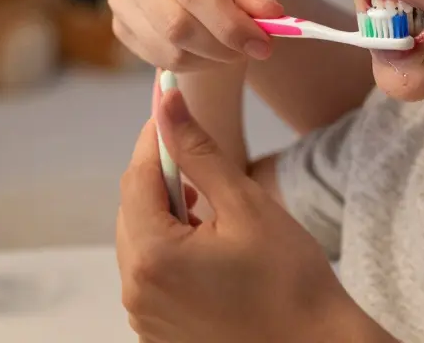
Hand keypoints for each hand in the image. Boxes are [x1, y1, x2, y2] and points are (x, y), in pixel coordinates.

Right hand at [109, 0, 283, 71]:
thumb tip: (268, 12)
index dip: (228, 23)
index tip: (261, 44)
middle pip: (175, 23)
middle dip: (220, 46)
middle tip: (251, 50)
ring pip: (168, 48)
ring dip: (210, 58)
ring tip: (231, 46)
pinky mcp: (120, 26)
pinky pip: (159, 60)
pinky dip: (193, 64)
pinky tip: (208, 49)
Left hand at [115, 78, 370, 342]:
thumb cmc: (290, 281)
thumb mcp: (246, 205)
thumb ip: (199, 152)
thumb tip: (168, 104)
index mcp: (153, 256)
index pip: (137, 178)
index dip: (155, 139)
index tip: (171, 108)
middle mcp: (136, 291)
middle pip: (133, 212)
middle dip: (162, 181)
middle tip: (202, 169)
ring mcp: (144, 317)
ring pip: (141, 244)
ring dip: (167, 219)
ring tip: (213, 217)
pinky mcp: (158, 333)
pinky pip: (152, 277)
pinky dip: (171, 254)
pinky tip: (211, 253)